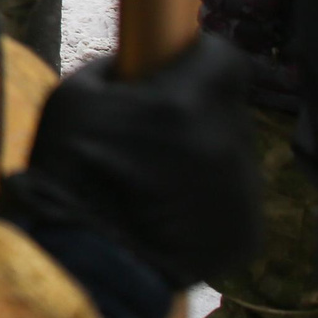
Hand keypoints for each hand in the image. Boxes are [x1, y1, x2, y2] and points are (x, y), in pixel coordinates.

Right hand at [3, 34, 260, 288]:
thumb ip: (114, 70)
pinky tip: (167, 213)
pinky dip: (207, 200)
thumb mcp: (72, 97)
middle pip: (226, 107)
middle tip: (151, 131)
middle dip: (195, 110)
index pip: (225, 56)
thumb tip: (135, 60)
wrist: (85, 262)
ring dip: (201, 156)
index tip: (177, 64)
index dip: (201, 56)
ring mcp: (243, 192)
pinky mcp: (248, 233)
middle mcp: (226, 142)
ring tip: (154, 180)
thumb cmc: (68, 172)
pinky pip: (234, 199)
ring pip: (231, 153)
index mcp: (185, 104)